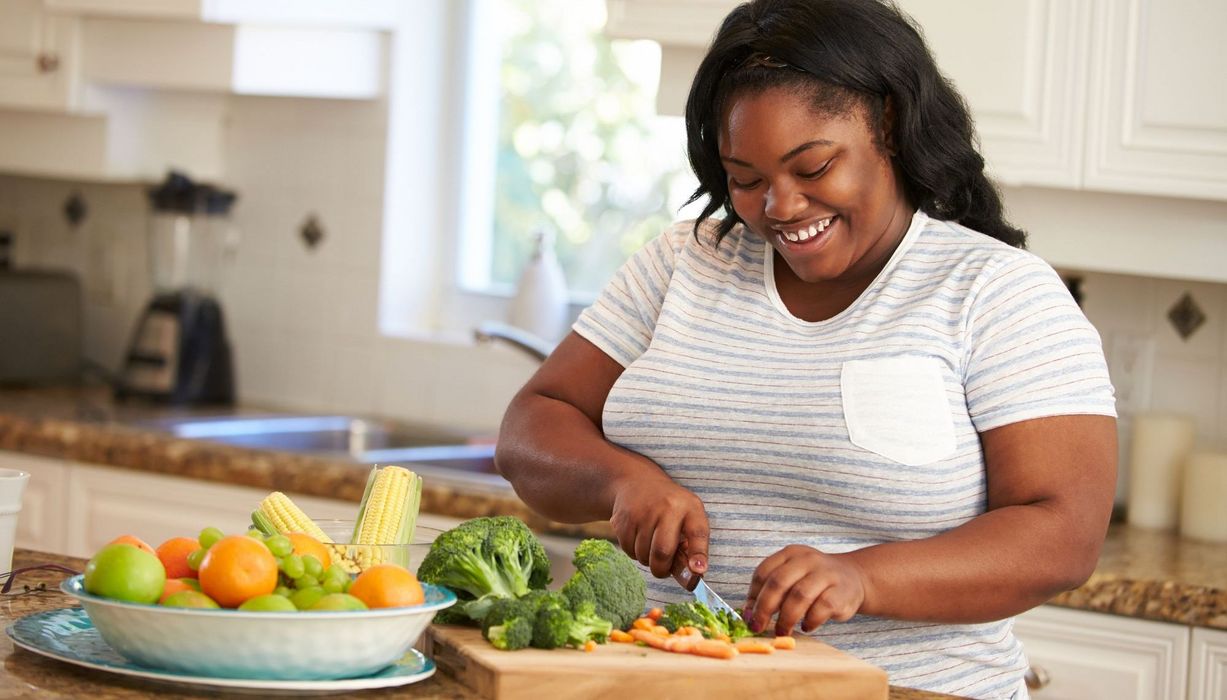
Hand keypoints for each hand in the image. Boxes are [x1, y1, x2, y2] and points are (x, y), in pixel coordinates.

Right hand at [608, 469, 708, 580]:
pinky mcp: (623, 518)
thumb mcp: (688, 517)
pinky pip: (627, 550)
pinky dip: (634, 553)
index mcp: (690, 507)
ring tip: (651, 545)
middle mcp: (667, 507)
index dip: (698, 553)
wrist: (637, 482)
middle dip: (662, 569)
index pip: (697, 532)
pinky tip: (638, 538)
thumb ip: (692, 546)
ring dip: (647, 560)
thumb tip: (693, 578)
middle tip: (663, 570)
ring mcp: (642, 512)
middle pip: (662, 551)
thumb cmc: (670, 508)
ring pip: (642, 554)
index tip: (698, 570)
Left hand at [744, 545, 865, 635]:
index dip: (753, 595)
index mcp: (790, 553)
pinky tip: (806, 626)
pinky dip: (809, 621)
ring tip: (782, 630)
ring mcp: (826, 574)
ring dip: (786, 618)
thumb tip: (748, 614)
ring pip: (799, 596)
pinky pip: (821, 609)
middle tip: (758, 627)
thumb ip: (771, 590)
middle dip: (764, 608)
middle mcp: (807, 559)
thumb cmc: (814, 581)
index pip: (763, 572)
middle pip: (778, 583)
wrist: (854, 577)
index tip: (749, 615)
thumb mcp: (792, 577)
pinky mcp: (841, 592)